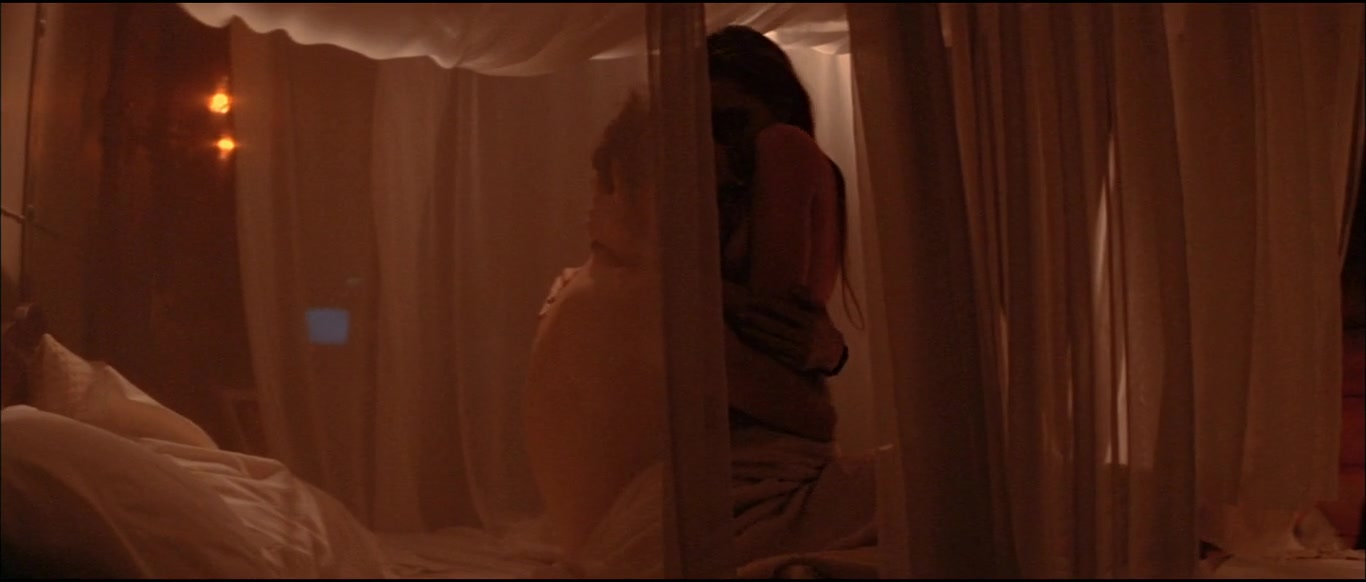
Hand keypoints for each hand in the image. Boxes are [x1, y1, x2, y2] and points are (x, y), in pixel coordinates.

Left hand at [725, 285, 848, 376]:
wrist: (834, 354)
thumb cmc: (822, 327)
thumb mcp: (819, 309)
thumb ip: (807, 297)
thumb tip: (791, 287)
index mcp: (810, 321)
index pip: (784, 310)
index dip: (766, 305)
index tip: (751, 300)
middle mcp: (806, 336)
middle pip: (776, 327)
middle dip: (756, 320)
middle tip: (740, 314)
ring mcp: (801, 351)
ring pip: (773, 342)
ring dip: (756, 335)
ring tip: (741, 327)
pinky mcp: (797, 363)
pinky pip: (776, 354)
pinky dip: (763, 347)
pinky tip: (752, 341)